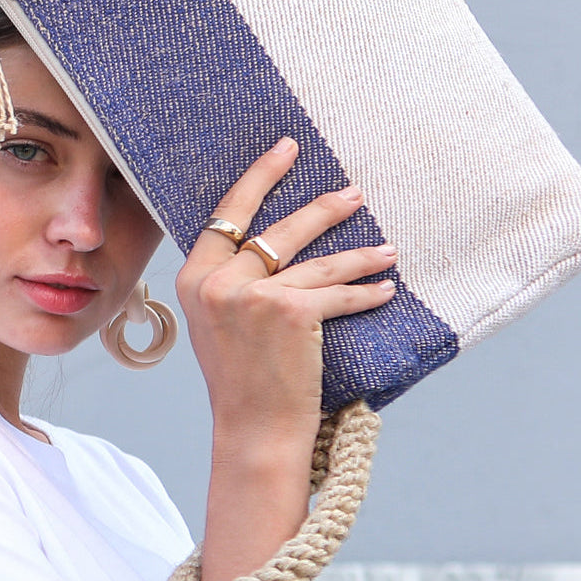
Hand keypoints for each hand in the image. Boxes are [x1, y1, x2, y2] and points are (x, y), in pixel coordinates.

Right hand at [178, 138, 396, 442]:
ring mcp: (253, 296)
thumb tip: (263, 242)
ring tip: (385, 248)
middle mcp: (218, 282)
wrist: (253, 430)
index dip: (258, 178)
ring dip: (358, 254)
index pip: (228, 215)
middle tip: (352, 191)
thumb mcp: (216, 324)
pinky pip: (337, 294)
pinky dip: (366, 293)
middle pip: (278, 229)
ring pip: (318, 261)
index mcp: (194, 279)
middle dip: (322, 208)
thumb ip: (229, 281)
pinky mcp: (289, 313)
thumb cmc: (241, 382)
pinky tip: (385, 288)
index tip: (285, 151)